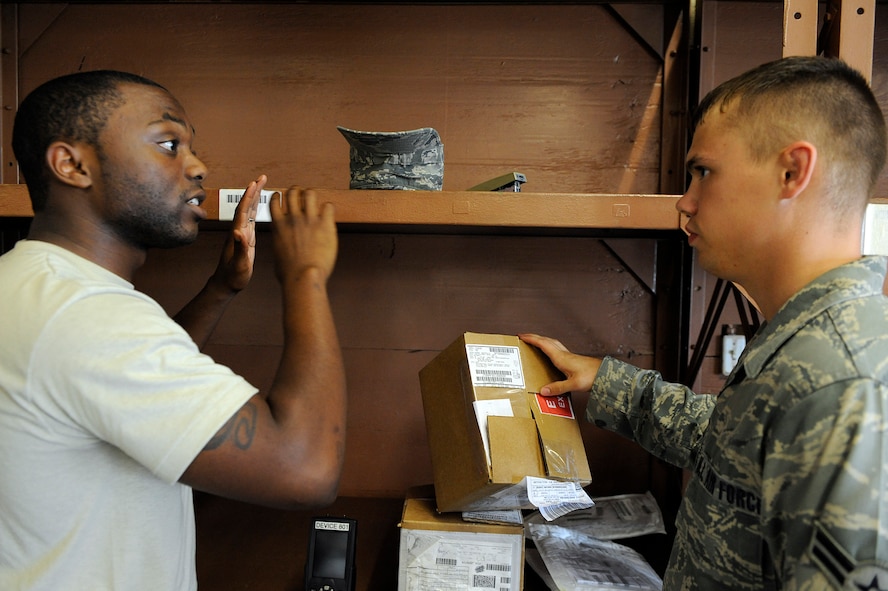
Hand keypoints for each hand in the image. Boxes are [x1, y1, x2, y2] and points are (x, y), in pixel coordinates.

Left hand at [212, 175, 265, 291]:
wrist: (226, 284)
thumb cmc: (233, 276)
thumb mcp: (239, 264)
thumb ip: (240, 248)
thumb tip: (239, 232)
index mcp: (237, 234)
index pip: (243, 211)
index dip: (249, 196)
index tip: (255, 183)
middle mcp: (239, 231)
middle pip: (246, 206)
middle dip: (253, 191)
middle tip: (262, 178)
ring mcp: (242, 234)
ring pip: (249, 211)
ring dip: (255, 197)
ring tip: (262, 185)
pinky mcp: (246, 239)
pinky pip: (251, 219)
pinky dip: (256, 209)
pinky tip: (260, 204)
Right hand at [270, 186, 336, 283]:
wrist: (303, 277)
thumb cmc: (290, 272)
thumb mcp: (277, 253)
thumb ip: (279, 242)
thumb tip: (282, 244)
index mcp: (278, 225)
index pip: (275, 201)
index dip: (279, 196)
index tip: (282, 196)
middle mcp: (293, 218)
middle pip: (292, 192)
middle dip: (297, 191)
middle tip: (301, 194)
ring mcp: (309, 220)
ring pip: (309, 194)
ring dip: (311, 195)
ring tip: (315, 200)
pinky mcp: (324, 224)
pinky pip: (328, 206)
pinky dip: (328, 208)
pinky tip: (328, 213)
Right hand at [519, 333, 601, 395]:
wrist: (605, 374)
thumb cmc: (592, 376)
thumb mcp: (573, 384)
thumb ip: (558, 387)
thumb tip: (543, 391)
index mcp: (561, 357)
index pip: (543, 344)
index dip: (532, 339)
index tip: (521, 336)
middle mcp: (564, 354)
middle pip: (547, 341)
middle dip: (535, 337)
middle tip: (524, 337)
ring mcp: (569, 356)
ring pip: (553, 343)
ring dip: (542, 340)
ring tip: (535, 342)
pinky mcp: (572, 359)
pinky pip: (557, 349)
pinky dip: (550, 347)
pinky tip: (550, 353)